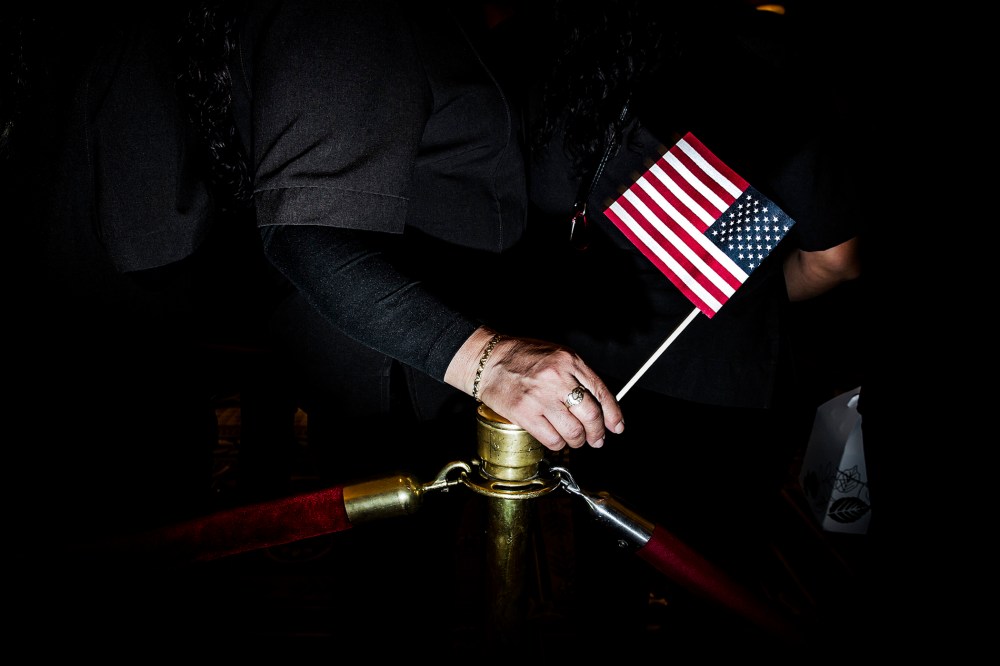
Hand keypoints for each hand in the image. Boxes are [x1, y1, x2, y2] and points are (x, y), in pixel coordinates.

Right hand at [474, 336, 624, 451]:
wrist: (488, 360)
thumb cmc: (520, 357)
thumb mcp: (556, 356)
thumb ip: (576, 375)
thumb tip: (599, 402)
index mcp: (568, 361)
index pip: (600, 391)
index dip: (613, 414)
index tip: (616, 426)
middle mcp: (556, 378)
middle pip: (590, 415)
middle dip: (597, 433)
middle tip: (596, 439)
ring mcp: (540, 397)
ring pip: (573, 431)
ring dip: (578, 441)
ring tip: (575, 440)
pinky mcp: (524, 413)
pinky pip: (552, 439)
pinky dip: (559, 444)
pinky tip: (557, 439)